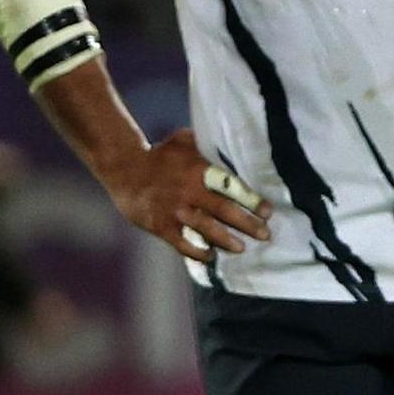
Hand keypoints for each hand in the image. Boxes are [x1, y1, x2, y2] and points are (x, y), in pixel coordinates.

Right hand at [97, 129, 270, 262]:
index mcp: (199, 170)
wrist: (124, 169)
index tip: (268, 212)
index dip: (252, 200)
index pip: (232, 186)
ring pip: (206, 228)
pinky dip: (197, 252)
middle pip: (224, 210)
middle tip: (265, 234)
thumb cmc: (159, 155)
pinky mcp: (160, 225)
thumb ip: (207, 142)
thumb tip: (230, 138)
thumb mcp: (184, 141)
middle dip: (247, 224)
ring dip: (226, 240)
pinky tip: (210, 256)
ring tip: (242, 248)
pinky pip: (182, 243)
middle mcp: (190, 191)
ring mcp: (175, 210)